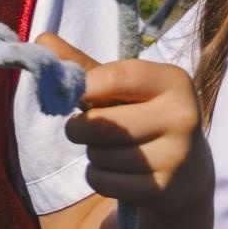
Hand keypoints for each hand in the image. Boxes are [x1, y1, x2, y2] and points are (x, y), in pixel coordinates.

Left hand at [37, 33, 211, 212]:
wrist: (186, 171)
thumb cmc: (142, 116)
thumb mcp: (120, 88)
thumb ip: (82, 67)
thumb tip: (41, 39)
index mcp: (173, 81)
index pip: (115, 77)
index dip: (83, 87)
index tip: (76, 95)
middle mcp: (183, 116)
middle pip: (100, 123)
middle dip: (81, 128)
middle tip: (90, 128)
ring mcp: (178, 155)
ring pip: (99, 155)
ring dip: (93, 154)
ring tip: (115, 149)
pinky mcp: (164, 189)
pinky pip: (104, 181)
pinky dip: (98, 177)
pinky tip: (119, 172)